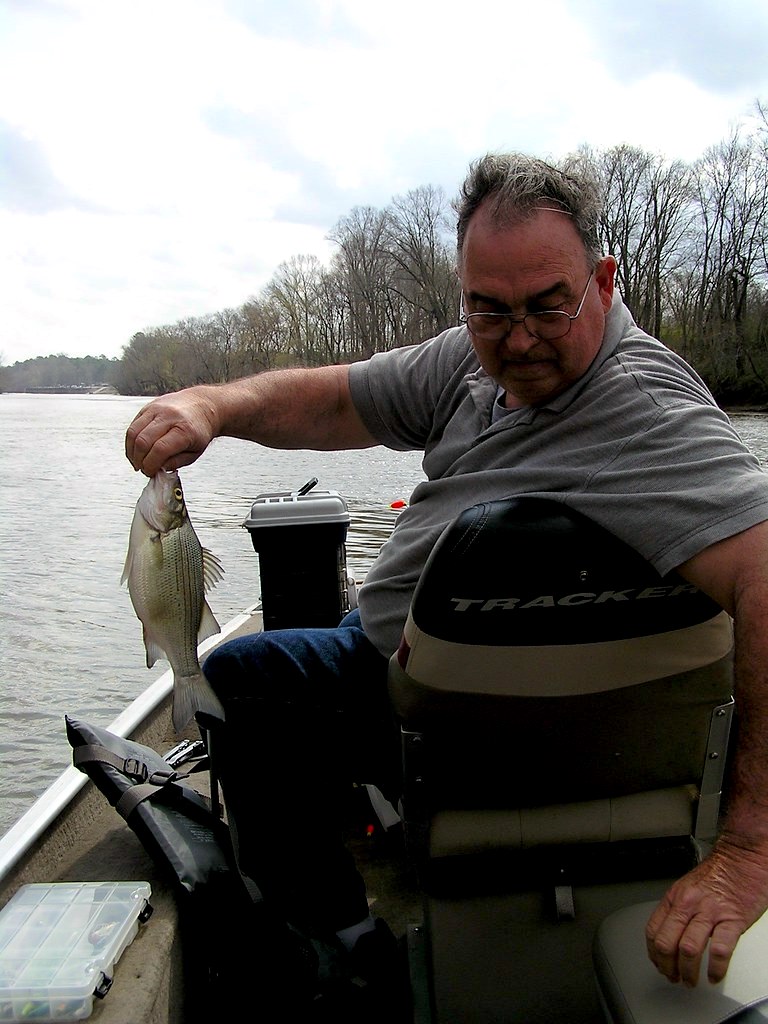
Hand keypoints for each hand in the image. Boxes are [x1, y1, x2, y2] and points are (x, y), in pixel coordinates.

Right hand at [125, 387, 219, 475]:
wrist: (203, 405)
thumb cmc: (200, 429)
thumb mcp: (195, 452)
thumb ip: (176, 462)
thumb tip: (158, 469)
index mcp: (185, 429)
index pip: (160, 449)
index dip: (151, 465)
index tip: (151, 472)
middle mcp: (169, 416)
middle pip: (143, 441)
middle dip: (140, 460)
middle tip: (144, 469)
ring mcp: (157, 409)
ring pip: (133, 433)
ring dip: (132, 452)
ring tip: (138, 462)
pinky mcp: (148, 407)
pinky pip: (133, 426)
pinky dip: (131, 442)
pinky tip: (136, 450)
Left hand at [645, 833, 767, 985]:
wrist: (742, 856)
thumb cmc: (719, 872)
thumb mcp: (688, 887)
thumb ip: (678, 908)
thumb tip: (670, 933)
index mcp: (675, 897)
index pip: (653, 930)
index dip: (653, 954)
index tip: (659, 964)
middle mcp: (688, 904)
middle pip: (666, 943)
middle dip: (667, 967)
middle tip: (674, 978)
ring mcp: (710, 912)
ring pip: (689, 949)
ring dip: (688, 972)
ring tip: (691, 981)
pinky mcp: (732, 919)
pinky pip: (720, 950)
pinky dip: (715, 968)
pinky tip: (715, 975)